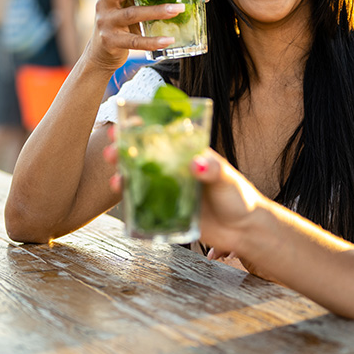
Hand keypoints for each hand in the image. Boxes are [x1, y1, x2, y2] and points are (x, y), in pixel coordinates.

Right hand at [87, 0, 182, 71]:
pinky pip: (134, 41)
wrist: (101, 54)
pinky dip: (153, 40)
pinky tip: (169, 39)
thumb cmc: (122, 25)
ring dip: (156, 11)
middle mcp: (104, 3)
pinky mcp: (110, 41)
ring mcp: (105, 22)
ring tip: (177, 10)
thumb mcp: (127, 7)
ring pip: (131, 14)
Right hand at [103, 137, 268, 263]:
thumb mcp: (226, 178)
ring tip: (115, 180)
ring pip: (139, 181)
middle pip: (143, 157)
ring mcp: (168, 192)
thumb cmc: (239, 197)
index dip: (141, 128)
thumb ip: (211, 170)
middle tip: (110, 151)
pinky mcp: (166, 213)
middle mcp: (173, 171)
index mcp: (186, 155)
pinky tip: (123, 203)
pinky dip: (131, 204)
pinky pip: (145, 208)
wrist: (244, 231)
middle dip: (123, 152)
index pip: (161, 136)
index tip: (124, 123)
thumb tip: (196, 163)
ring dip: (123, 177)